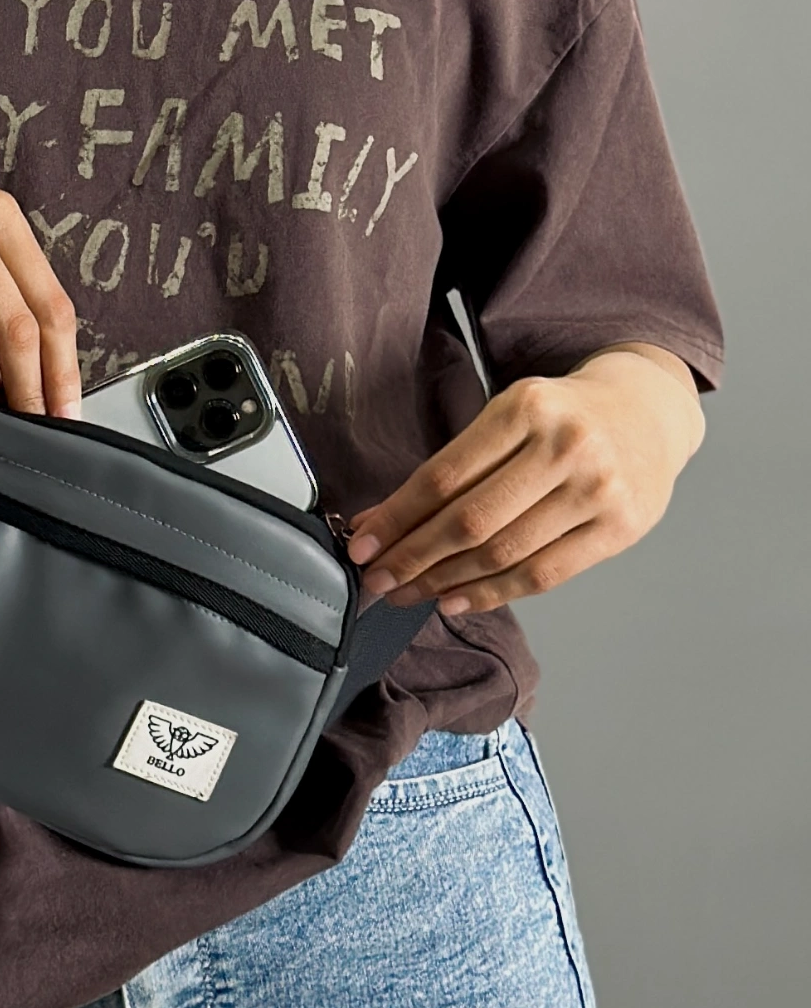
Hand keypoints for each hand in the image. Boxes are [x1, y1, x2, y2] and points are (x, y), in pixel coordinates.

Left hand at [344, 345, 705, 614]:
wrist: (646, 410)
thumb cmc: (560, 416)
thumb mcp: (507, 416)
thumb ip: (452, 468)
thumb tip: (377, 522)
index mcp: (525, 407)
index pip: (444, 476)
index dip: (396, 518)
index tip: (361, 545)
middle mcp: (565, 446)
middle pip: (469, 520)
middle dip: (412, 557)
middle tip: (376, 580)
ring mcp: (597, 489)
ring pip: (503, 553)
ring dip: (444, 582)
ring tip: (408, 593)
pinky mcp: (620, 529)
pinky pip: (542, 575)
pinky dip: (491, 594)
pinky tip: (454, 600)